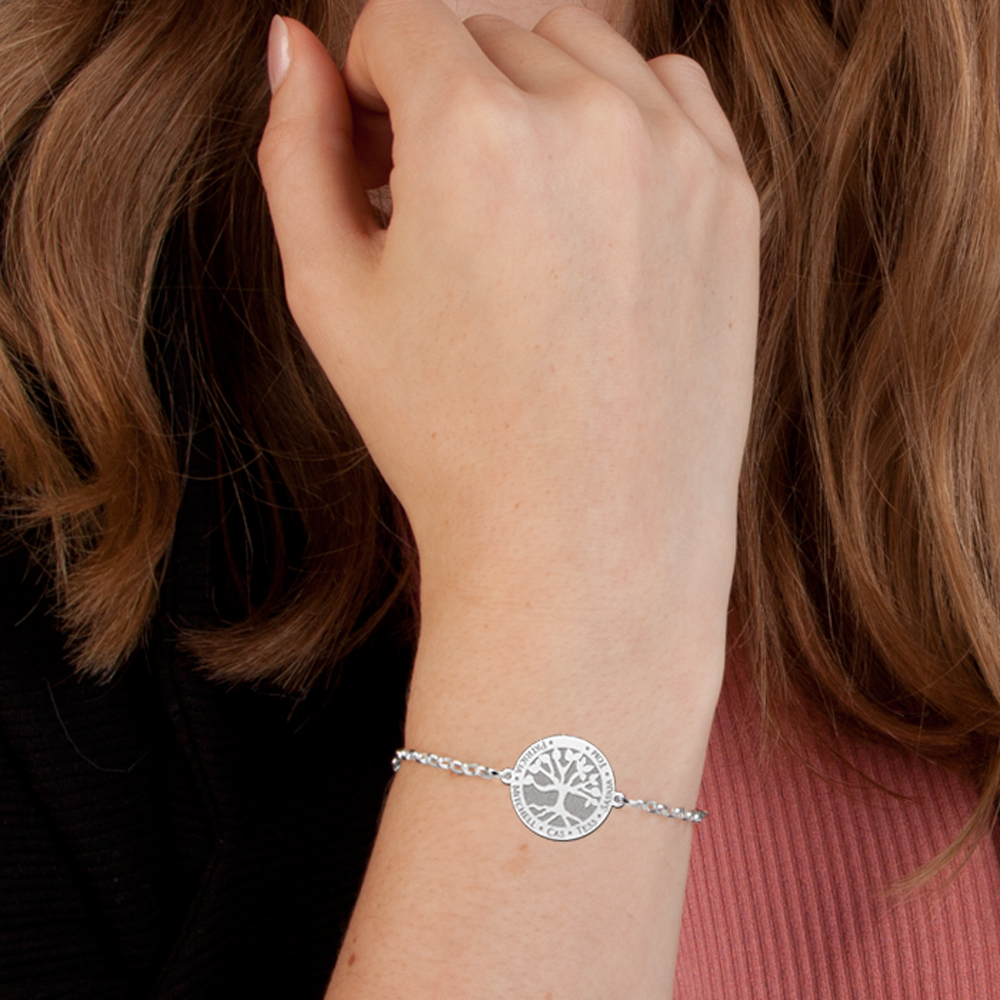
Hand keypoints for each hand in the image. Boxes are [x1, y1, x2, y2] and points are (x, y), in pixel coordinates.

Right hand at [258, 0, 758, 655]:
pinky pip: (669, 94)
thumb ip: (295, 152)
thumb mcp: (330, 298)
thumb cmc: (447, 437)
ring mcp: (677, 156)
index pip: (402, 21)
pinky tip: (589, 203)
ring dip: (534, 96)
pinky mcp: (732, 199)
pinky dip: (620, 118)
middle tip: (443, 198)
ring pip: (583, 50)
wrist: (586, 541)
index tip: (381, 154)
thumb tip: (295, 49)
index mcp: (474, 135)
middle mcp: (589, 121)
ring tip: (516, 207)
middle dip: (450, 92)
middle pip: (492, 31)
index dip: (373, 82)